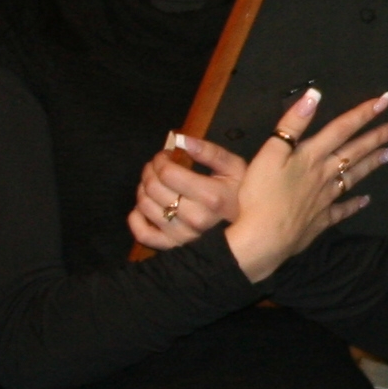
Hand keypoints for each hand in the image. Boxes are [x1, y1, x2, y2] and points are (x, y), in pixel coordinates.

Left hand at [132, 131, 246, 251]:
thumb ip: (210, 152)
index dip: (160, 159)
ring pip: (145, 207)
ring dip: (143, 189)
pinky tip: (144, 208)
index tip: (166, 155)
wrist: (251, 231)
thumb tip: (181, 140)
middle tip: (157, 166)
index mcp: (211, 196)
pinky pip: (143, 234)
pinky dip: (136, 218)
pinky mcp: (173, 248)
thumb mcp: (235, 168)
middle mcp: (195, 219)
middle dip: (150, 170)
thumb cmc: (240, 196)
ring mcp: (183, 236)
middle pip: (153, 188)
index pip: (167, 172)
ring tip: (154, 183)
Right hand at [222, 87, 387, 281]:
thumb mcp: (270, 152)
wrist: (263, 239)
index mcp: (311, 156)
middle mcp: (323, 174)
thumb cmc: (261, 196)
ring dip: (373, 163)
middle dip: (379, 135)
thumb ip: (292, 124)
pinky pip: (342, 210)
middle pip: (355, 151)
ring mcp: (324, 199)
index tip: (386, 101)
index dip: (364, 112)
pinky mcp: (319, 220)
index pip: (342, 128)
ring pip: (354, 176)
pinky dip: (354, 204)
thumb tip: (314, 96)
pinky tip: (366, 200)